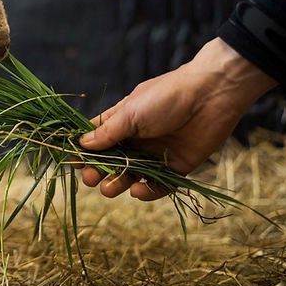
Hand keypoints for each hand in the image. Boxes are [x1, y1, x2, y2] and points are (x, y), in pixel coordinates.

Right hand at [79, 38, 277, 200]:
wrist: (211, 95)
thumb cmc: (166, 96)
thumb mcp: (131, 113)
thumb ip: (108, 132)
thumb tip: (81, 144)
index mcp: (123, 121)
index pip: (97, 138)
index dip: (85, 151)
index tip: (74, 163)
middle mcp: (137, 139)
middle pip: (111, 161)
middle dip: (99, 171)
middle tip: (91, 180)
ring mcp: (156, 154)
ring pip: (131, 175)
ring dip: (118, 183)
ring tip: (110, 189)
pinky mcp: (177, 167)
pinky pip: (158, 185)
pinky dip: (147, 190)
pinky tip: (138, 190)